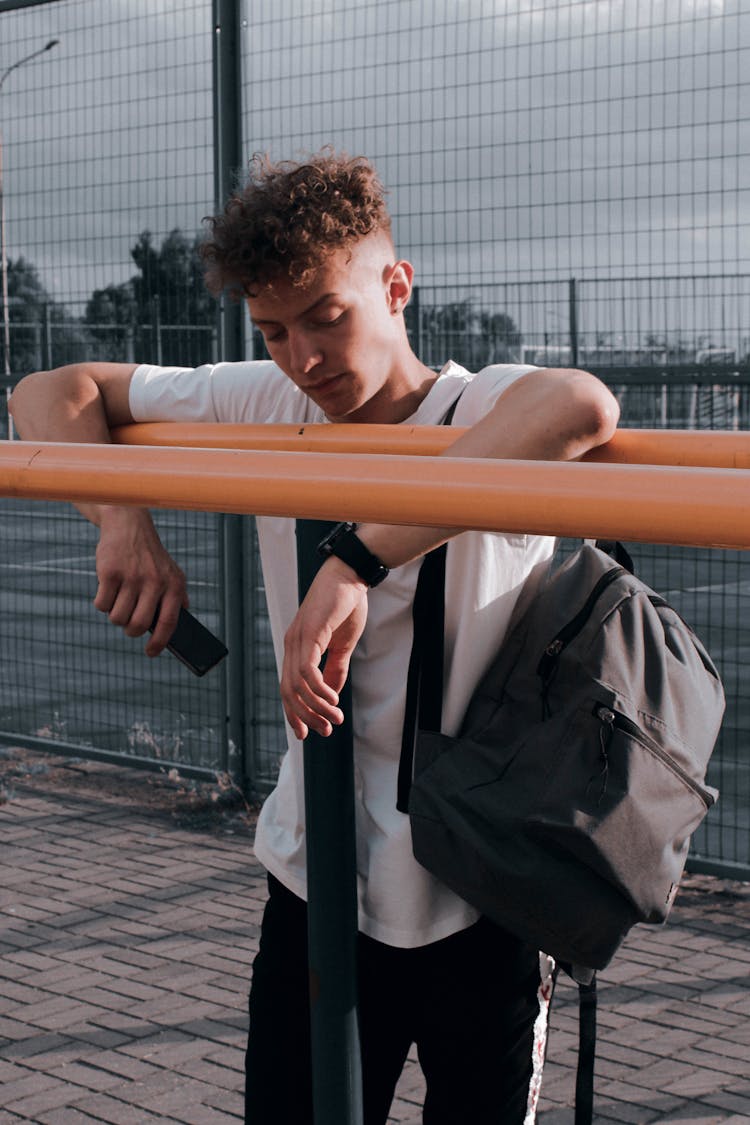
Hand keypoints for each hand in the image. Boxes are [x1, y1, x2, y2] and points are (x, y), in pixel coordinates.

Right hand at [93, 507, 187, 654]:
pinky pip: (102, 605)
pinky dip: (102, 603)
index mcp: (173, 585)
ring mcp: (131, 577)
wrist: (129, 526)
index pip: (168, 623)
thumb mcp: (171, 573)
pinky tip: (108, 590)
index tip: (150, 653)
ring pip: (117, 617)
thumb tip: (179, 629)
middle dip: (130, 630)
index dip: (159, 643)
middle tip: (128, 625)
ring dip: (115, 616)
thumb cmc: (150, 557)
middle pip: (137, 625)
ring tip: (119, 601)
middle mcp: (154, 581)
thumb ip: (177, 598)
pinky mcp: (110, 573)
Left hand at [281, 557, 368, 739]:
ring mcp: (298, 639)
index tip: (307, 733)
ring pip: (297, 685)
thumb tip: (332, 695)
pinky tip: (333, 699)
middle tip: (325, 731)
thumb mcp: (342, 645)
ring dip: (317, 706)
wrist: (351, 576)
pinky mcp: (309, 633)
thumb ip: (335, 669)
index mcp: (297, 648)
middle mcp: (292, 645)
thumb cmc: (346, 606)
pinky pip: (308, 670)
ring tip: (334, 718)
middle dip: (306, 716)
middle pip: (288, 692)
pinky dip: (319, 689)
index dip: (295, 713)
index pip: (288, 688)